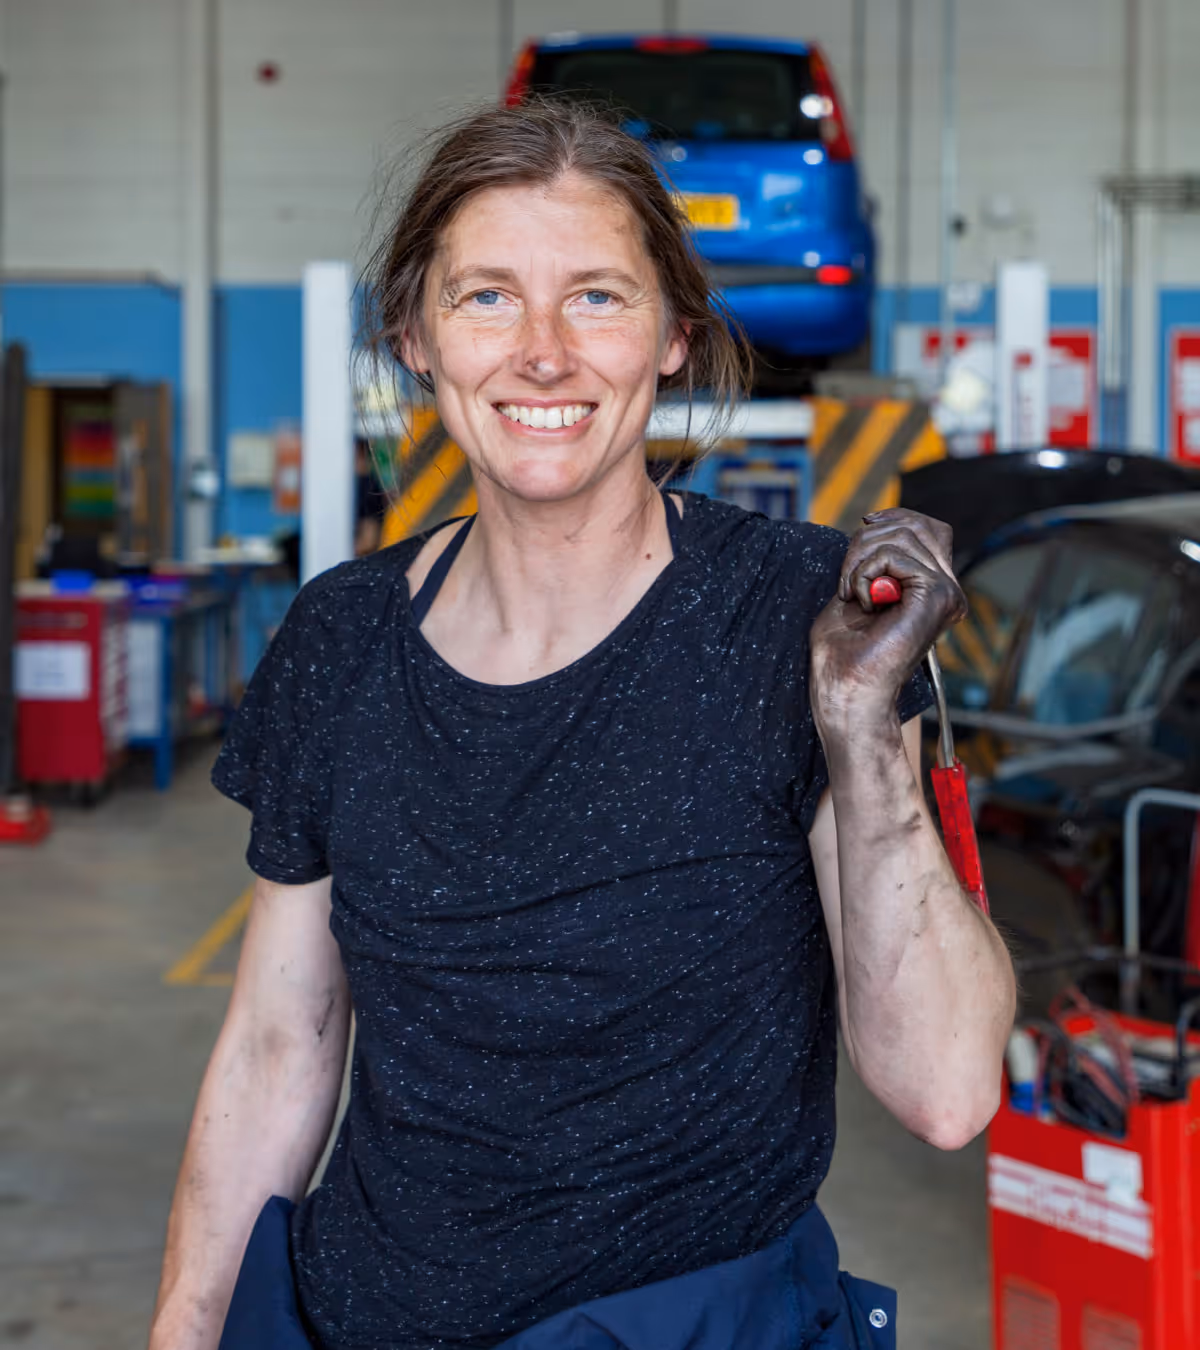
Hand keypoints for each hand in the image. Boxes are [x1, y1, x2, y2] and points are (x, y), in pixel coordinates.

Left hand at [810, 508, 965, 734]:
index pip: (928, 528)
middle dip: (867, 540)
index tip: (863, 529)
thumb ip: (873, 560)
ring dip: (859, 559)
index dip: (894, 518)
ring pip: (903, 534)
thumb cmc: (842, 654)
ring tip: (851, 593)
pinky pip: (893, 555)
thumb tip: (876, 524)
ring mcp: (946, 592)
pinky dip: (863, 572)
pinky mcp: (937, 595)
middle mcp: (946, 590)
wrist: (846, 691)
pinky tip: (861, 602)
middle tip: (846, 581)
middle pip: (915, 525)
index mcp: (931, 590)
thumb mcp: (855, 591)